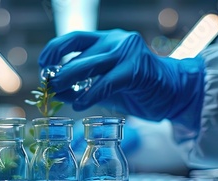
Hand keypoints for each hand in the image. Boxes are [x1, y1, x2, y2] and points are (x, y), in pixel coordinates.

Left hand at [38, 29, 205, 126]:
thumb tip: (55, 93)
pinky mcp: (136, 70)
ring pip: (90, 64)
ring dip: (69, 80)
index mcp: (107, 41)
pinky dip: (90, 95)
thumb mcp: (106, 86)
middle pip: (79, 53)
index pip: (74, 38)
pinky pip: (107, 82)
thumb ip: (83, 86)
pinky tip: (79, 105)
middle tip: (48, 87)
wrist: (173, 93)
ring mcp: (128, 53)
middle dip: (59, 71)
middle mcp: (116, 41)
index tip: (43, 66)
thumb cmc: (138, 90)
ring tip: (57, 94)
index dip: (54, 50)